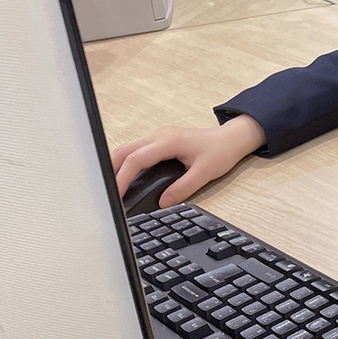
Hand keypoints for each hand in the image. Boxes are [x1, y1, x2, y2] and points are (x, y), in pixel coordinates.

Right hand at [110, 115, 266, 207]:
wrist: (231, 138)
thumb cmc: (221, 151)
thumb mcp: (205, 173)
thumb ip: (183, 188)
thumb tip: (163, 202)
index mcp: (168, 141)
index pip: (135, 159)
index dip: (122, 178)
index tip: (116, 194)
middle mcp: (160, 135)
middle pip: (124, 151)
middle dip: (111, 170)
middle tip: (106, 192)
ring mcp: (159, 136)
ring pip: (128, 148)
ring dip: (117, 165)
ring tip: (112, 187)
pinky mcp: (160, 140)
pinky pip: (136, 150)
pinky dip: (126, 162)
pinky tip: (125, 177)